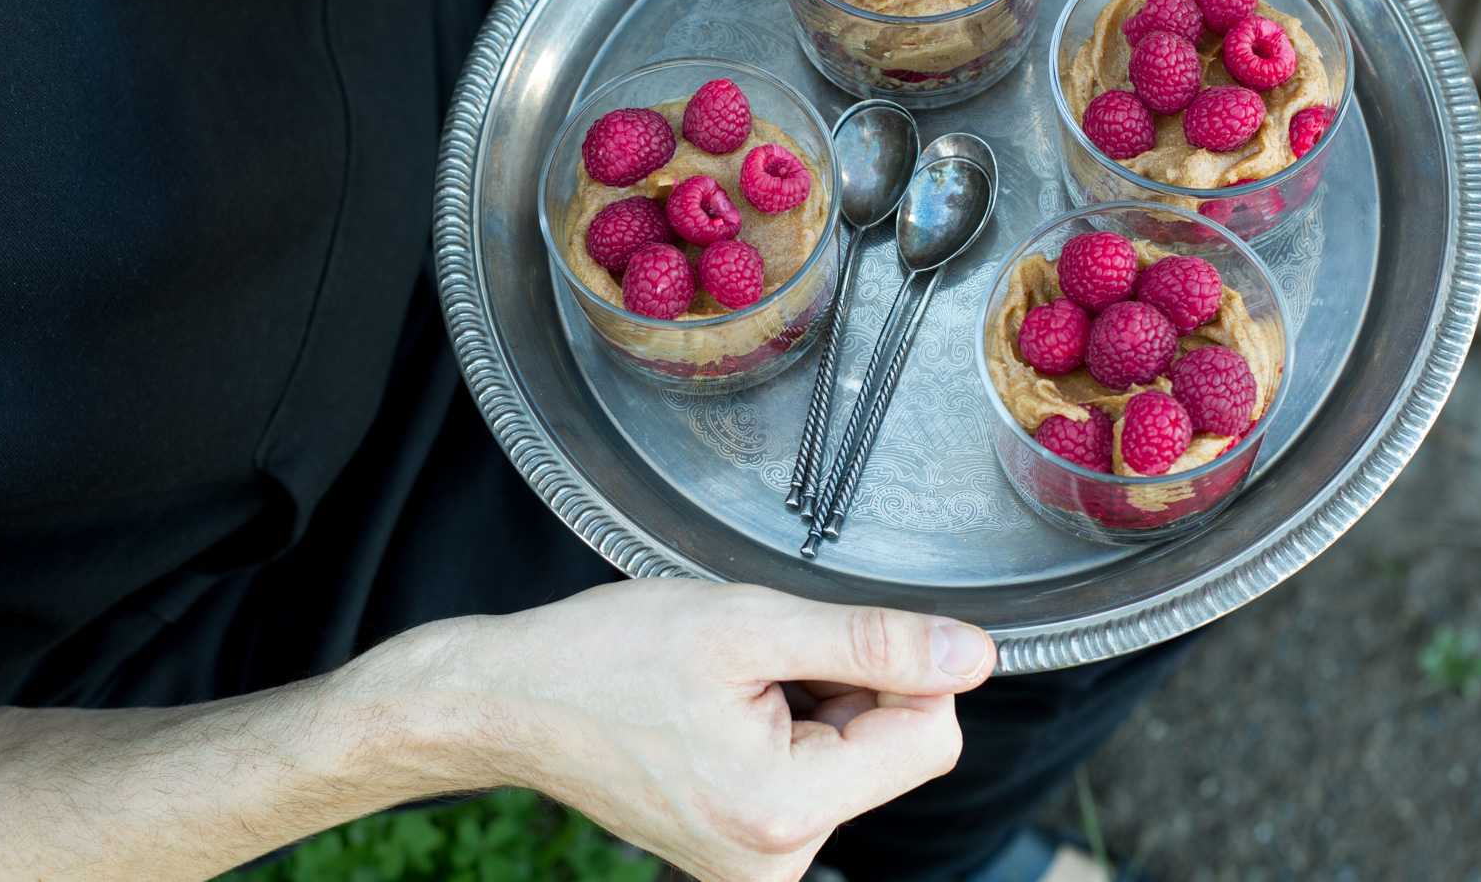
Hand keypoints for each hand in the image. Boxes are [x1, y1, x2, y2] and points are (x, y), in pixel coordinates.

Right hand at [345, 579, 996, 881]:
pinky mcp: (739, 848)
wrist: (508, 700)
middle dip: (843, 687)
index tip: (825, 640)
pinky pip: (808, 775)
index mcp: (786, 810)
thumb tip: (972, 656)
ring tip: (726, 684)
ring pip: (850, 757)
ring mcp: (755, 862)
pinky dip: (780, 727)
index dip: (897, 669)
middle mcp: (775, 859)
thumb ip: (871, 641)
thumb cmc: (603, 659)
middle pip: (891, 749)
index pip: (930, 737)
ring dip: (809, 703)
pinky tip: (718, 709)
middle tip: (755, 661)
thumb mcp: (748, 623)